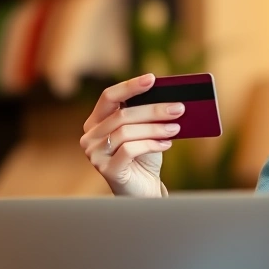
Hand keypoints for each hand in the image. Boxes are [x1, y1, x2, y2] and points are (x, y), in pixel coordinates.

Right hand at [79, 73, 182, 196]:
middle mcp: (90, 136)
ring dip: (155, 128)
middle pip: (122, 114)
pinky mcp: (106, 170)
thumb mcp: (146, 131)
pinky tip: (166, 144)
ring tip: (176, 128)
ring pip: (126, 131)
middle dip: (153, 110)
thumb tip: (171, 98)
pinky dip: (151, 144)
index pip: (109, 96)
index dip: (130, 86)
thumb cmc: (144, 157)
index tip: (152, 79)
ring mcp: (95, 154)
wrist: (144, 188)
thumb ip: (148, 115)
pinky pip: (130, 150)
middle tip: (178, 108)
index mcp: (97, 121)